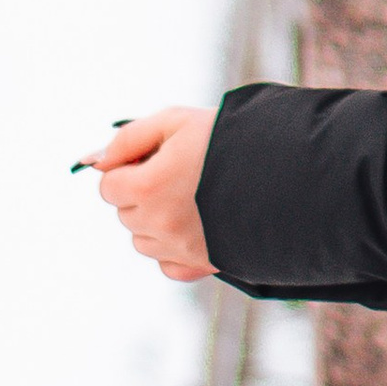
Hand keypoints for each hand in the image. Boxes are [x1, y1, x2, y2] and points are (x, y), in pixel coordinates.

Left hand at [84, 106, 216, 280]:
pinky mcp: (201, 265)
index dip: (128, 168)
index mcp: (147, 188)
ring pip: (142, 240)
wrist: (289, 171)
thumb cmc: (231, 139)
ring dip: (155, 220)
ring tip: (191, 195)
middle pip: (125, 213)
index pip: (109, 186)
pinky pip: (168, 263)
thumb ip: (129, 138)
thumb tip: (97, 161)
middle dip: (142, 192)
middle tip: (178, 171)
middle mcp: (158, 224)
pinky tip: (198, 222)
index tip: (154, 157)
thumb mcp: (176, 120)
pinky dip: (173, 247)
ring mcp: (180, 249)